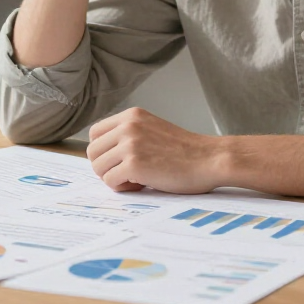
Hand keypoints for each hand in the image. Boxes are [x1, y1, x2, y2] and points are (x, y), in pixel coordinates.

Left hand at [86, 107, 226, 193]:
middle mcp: (128, 125)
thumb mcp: (152, 130)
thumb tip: (102, 155)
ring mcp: (130, 144)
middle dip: (106, 167)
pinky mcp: (134, 164)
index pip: (95, 133)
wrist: (210, 159)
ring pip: (98, 167)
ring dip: (114, 178)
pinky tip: (142, 185)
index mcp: (131, 115)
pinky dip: (123, 188)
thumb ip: (129, 135)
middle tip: (128, 174)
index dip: (104, 151)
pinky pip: (110, 181)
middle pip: (92, 152)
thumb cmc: (185, 151)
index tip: (121, 161)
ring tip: (137, 179)